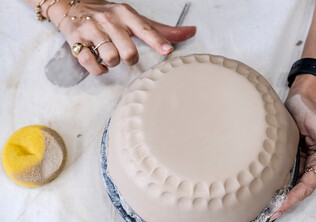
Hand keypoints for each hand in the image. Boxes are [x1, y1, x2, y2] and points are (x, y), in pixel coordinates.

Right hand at [48, 0, 195, 74]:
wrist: (72, 4)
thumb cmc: (110, 16)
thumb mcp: (134, 18)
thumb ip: (161, 30)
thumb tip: (191, 32)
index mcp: (126, 14)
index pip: (145, 29)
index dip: (158, 41)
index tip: (168, 51)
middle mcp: (109, 20)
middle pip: (128, 50)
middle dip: (131, 58)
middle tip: (126, 55)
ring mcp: (91, 30)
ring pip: (110, 57)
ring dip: (114, 63)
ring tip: (111, 56)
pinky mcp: (76, 41)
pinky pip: (90, 63)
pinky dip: (98, 69)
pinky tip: (100, 65)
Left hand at [270, 74, 315, 220]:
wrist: (300, 98)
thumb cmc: (308, 108)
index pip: (310, 184)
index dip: (296, 196)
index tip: (282, 205)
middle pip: (302, 189)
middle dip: (288, 202)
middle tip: (271, 213)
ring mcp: (305, 162)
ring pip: (295, 185)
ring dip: (283, 196)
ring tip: (269, 209)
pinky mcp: (296, 159)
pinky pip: (289, 176)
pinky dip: (280, 185)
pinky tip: (269, 192)